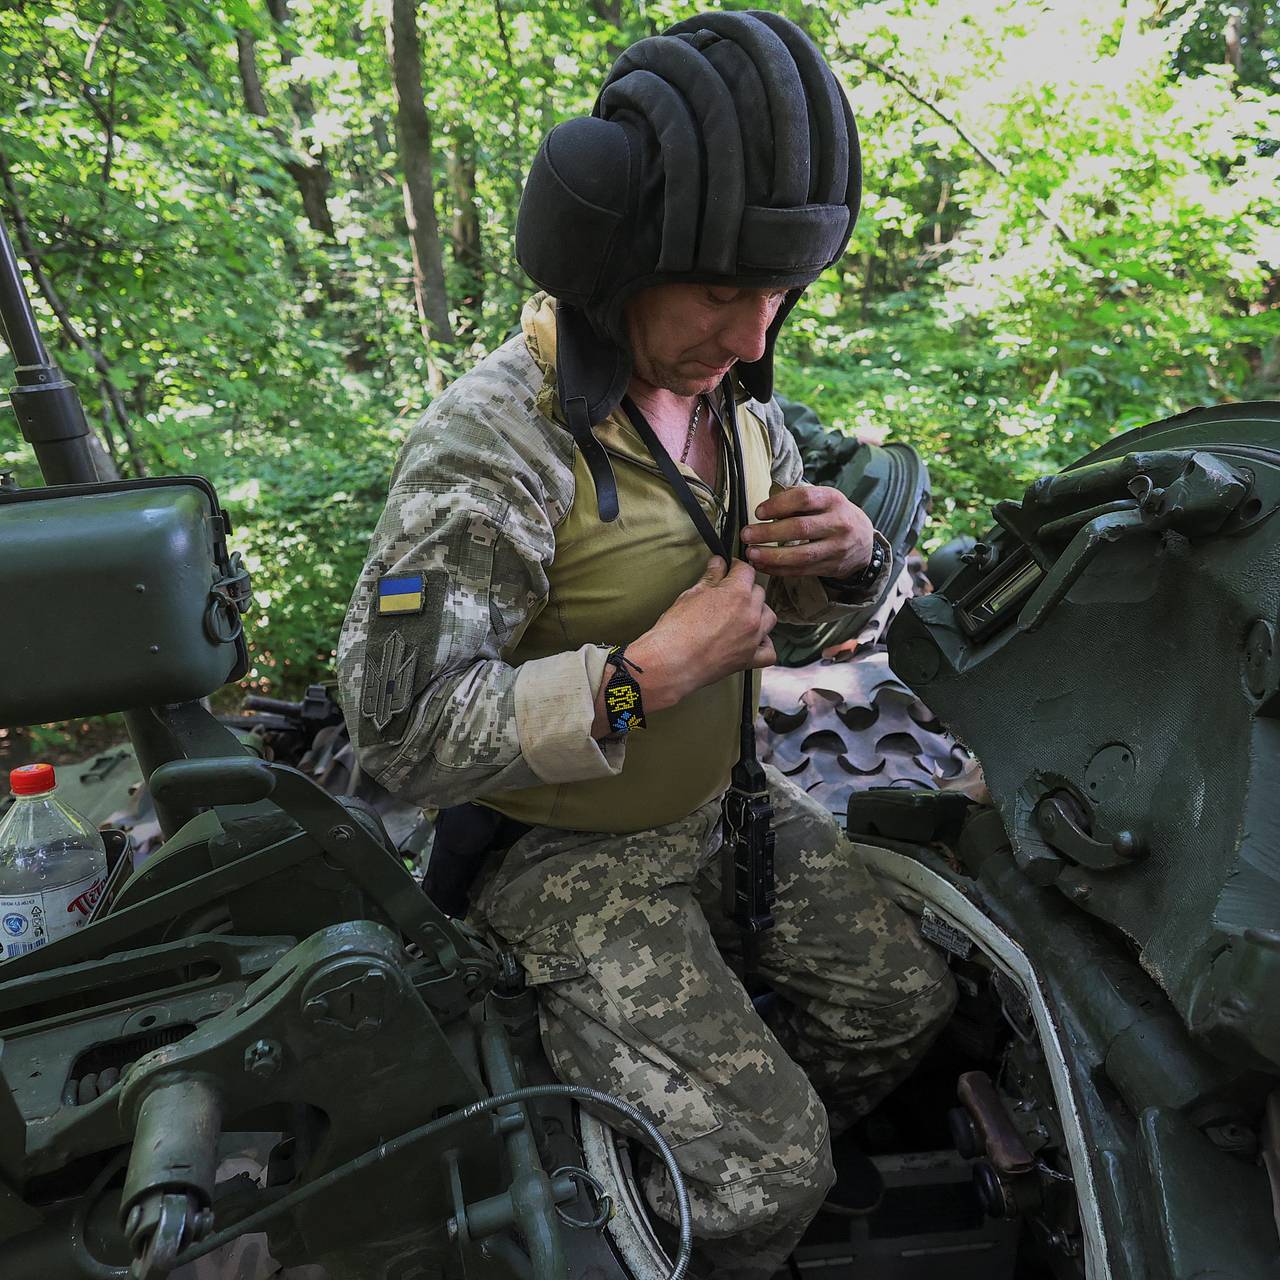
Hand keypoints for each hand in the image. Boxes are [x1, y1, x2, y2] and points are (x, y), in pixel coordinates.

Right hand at [630, 556, 776, 706]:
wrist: (671, 662)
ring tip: (741, 615)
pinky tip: (753, 640)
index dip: (735, 568)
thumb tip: (718, 564)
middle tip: (728, 594)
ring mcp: (752, 638)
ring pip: (768, 617)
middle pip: (759, 593)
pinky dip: (764, 644)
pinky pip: (769, 651)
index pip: (746, 571)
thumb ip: (710, 577)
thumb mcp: (691, 595)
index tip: (729, 570)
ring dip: (758, 612)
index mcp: (737, 593)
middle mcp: (750, 614)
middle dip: (745, 589)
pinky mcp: (749, 659)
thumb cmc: (676, 630)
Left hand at [740, 485, 873, 578]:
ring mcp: (836, 548)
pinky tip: (762, 565)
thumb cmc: (835, 515)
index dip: (778, 505)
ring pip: (801, 555)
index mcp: (833, 500)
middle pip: (800, 528)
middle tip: (747, 534)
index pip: (804, 499)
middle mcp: (838, 524)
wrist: (864, 542)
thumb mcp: (824, 499)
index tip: (759, 512)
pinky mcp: (830, 567)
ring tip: (751, 553)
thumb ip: (798, 500)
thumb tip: (765, 505)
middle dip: (769, 533)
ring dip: (771, 556)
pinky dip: (778, 569)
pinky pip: (801, 570)